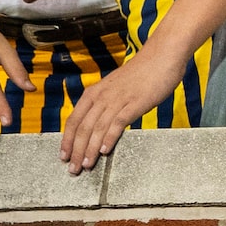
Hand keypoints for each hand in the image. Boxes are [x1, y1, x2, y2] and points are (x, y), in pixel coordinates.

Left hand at [58, 43, 186, 170]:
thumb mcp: (116, 88)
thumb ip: (107, 103)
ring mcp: (117, 100)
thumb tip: (101, 122)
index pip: (73, 120)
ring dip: (89, 149)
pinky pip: (117, 122)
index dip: (67, 140)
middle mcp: (101, 97)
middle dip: (75, 150)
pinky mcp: (134, 103)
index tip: (64, 156)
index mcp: (94, 93)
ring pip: (96, 128)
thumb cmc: (142, 73)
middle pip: (82, 127)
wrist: (161, 57)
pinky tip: (105, 150)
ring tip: (86, 165)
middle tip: (73, 168)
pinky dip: (109, 137)